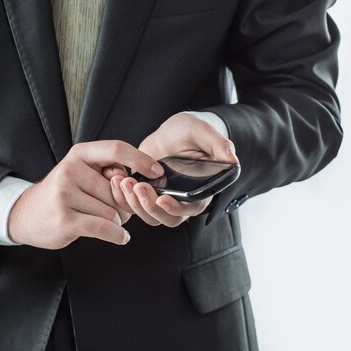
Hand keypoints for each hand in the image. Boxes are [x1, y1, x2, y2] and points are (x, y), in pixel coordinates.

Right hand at [8, 141, 163, 248]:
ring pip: (113, 211)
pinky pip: (105, 227)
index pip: (117, 149)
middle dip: (124, 205)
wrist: (26, 215)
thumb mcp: (81, 173)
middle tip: (114, 211)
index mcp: (79, 154)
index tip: (157, 172)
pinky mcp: (65, 218)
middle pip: (119, 190)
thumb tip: (141, 183)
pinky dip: (117, 235)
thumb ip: (108, 173)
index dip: (141, 160)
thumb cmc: (62, 194)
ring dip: (117, 222)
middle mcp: (71, 170)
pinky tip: (118, 237)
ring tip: (103, 221)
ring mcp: (65, 194)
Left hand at [104, 112, 237, 226]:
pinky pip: (136, 205)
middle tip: (138, 187)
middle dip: (151, 207)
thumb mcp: (203, 131)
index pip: (192, 209)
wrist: (172, 132)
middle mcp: (184, 199)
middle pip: (169, 219)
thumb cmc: (192, 131)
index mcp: (202, 189)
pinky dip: (124, 197)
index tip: (163, 199)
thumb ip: (219, 144)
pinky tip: (118, 180)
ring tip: (125, 182)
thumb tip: (233, 160)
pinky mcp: (148, 194)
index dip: (177, 209)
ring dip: (136, 204)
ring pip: (150, 216)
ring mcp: (165, 198)